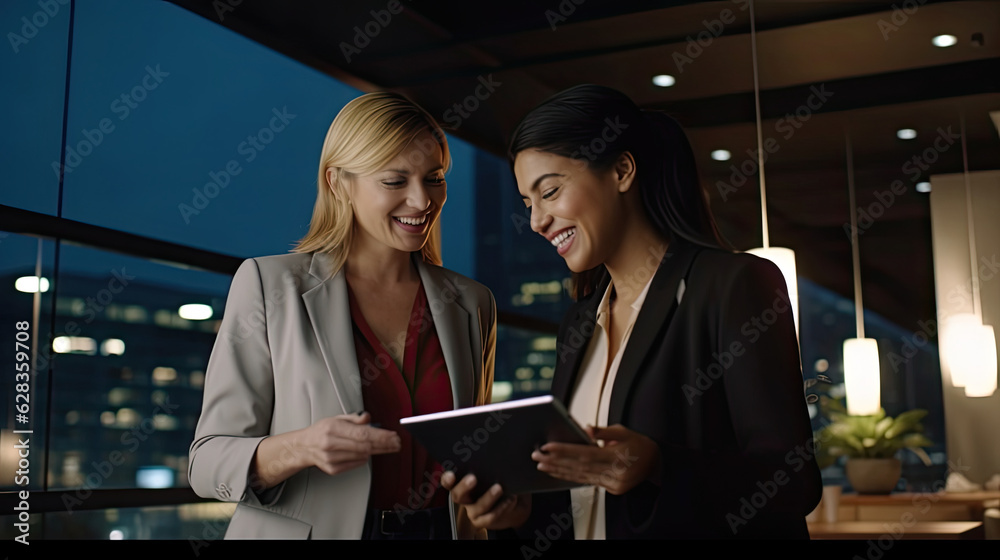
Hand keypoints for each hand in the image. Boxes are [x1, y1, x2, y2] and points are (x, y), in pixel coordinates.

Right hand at [295, 412, 400, 475]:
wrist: (304, 446)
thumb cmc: (321, 431)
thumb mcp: (336, 418)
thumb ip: (354, 418)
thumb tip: (368, 418)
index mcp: (332, 428)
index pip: (362, 433)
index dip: (380, 436)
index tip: (393, 436)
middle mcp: (330, 444)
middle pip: (364, 446)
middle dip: (384, 445)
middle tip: (396, 443)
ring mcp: (330, 458)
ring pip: (362, 456)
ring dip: (376, 451)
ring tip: (386, 446)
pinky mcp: (332, 469)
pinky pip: (355, 464)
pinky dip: (364, 458)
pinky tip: (367, 453)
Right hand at [441, 471, 530, 529]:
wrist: (513, 502)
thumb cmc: (500, 481)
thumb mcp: (494, 471)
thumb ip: (490, 464)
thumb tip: (494, 451)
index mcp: (462, 483)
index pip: (449, 481)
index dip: (447, 478)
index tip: (451, 474)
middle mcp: (464, 498)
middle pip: (458, 495)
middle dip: (464, 487)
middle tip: (473, 478)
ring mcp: (473, 511)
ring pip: (477, 507)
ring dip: (488, 497)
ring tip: (499, 488)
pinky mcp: (483, 521)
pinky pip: (490, 517)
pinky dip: (501, 507)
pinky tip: (510, 499)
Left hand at [531, 424, 659, 494]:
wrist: (656, 464)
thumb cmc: (640, 445)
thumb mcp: (624, 431)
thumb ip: (603, 432)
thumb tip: (585, 429)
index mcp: (618, 456)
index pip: (586, 454)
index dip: (565, 451)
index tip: (548, 447)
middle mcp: (615, 473)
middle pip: (579, 467)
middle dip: (555, 461)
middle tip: (537, 456)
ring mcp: (613, 484)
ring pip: (581, 477)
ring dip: (559, 471)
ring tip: (542, 465)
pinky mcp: (611, 489)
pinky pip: (587, 482)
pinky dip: (571, 477)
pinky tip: (558, 473)